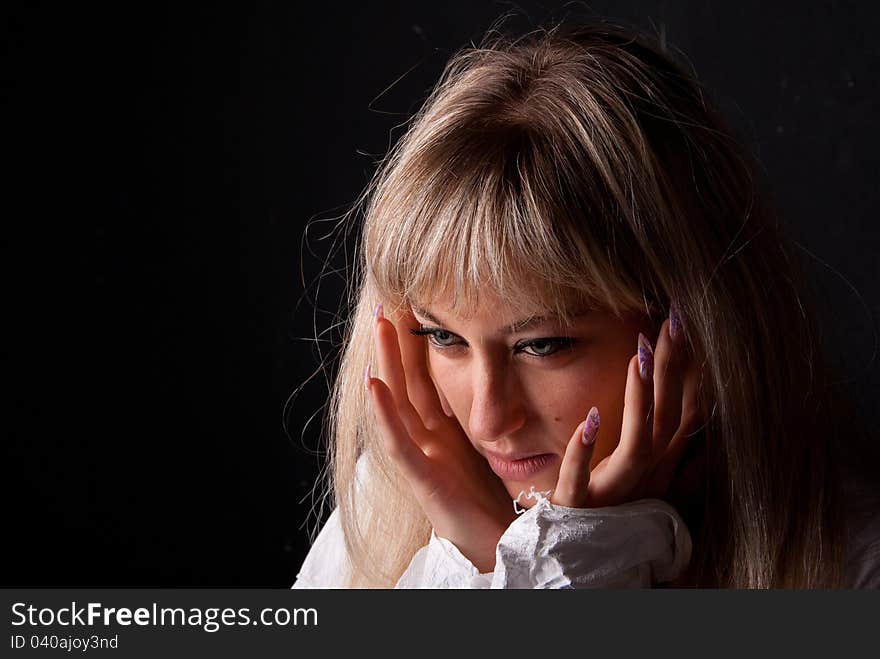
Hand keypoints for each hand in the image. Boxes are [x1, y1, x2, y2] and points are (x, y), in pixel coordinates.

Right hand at [365, 303, 516, 572]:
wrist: (502, 546)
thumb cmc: (498, 500)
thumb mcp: (491, 446)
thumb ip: (485, 414)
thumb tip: (495, 376)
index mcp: (444, 431)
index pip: (425, 379)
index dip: (416, 345)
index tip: (412, 306)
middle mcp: (427, 441)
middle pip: (407, 383)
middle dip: (396, 344)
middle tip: (387, 303)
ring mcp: (421, 459)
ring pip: (397, 403)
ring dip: (387, 364)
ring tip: (380, 327)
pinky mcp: (423, 482)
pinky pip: (399, 443)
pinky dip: (385, 415)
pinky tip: (375, 386)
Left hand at [551, 310, 707, 508]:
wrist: (583, 566)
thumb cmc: (607, 513)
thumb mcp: (635, 472)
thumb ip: (651, 436)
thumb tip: (677, 395)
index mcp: (658, 467)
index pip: (684, 412)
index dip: (691, 370)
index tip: (685, 322)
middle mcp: (646, 480)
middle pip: (669, 418)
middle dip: (673, 368)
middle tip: (674, 319)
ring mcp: (616, 495)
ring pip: (638, 446)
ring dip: (640, 400)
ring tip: (638, 357)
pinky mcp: (580, 510)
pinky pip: (583, 480)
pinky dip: (585, 451)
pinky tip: (588, 419)